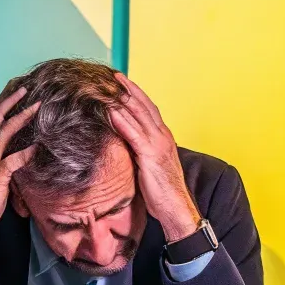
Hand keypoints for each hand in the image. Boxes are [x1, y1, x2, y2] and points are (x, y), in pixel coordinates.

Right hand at [0, 87, 39, 258]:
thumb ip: (9, 159)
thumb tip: (29, 151)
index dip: (5, 101)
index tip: (18, 86)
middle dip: (10, 100)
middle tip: (26, 86)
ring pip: (2, 134)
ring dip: (19, 118)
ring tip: (36, 107)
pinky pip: (11, 162)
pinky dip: (25, 154)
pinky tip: (38, 147)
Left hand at [109, 73, 200, 242]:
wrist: (176, 208)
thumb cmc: (162, 192)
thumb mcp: (149, 166)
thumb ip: (139, 151)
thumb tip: (124, 145)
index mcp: (163, 138)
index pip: (149, 109)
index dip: (136, 95)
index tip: (123, 84)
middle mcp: (162, 136)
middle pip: (144, 105)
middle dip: (129, 89)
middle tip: (114, 76)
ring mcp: (157, 144)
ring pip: (139, 114)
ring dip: (123, 99)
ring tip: (109, 87)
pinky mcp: (150, 155)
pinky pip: (134, 133)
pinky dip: (122, 120)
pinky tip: (111, 111)